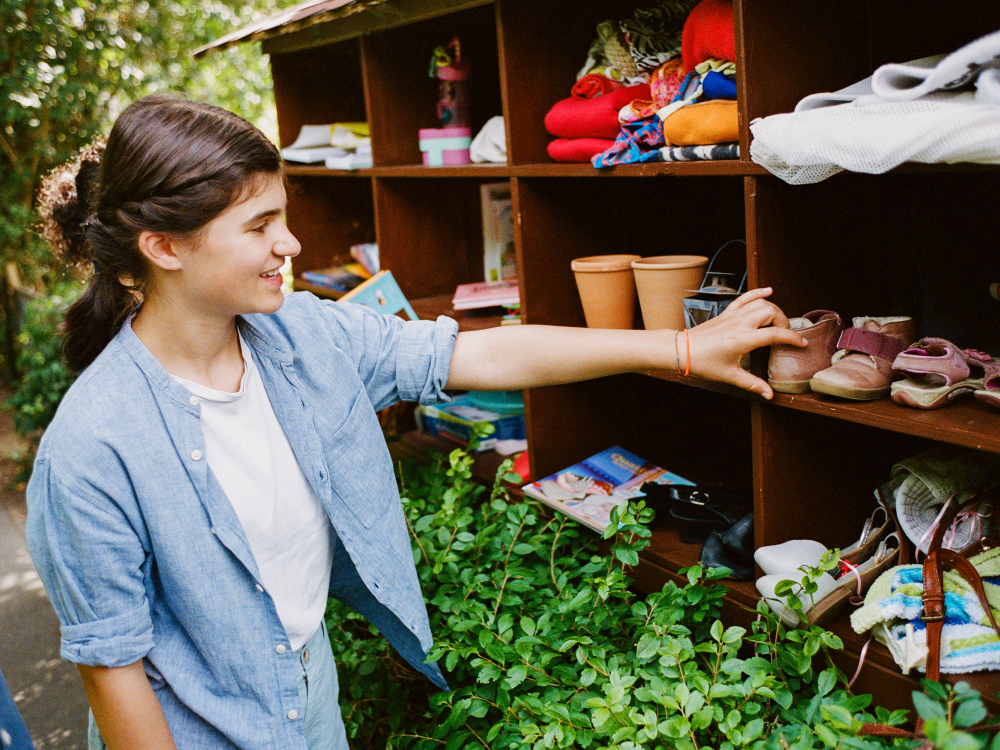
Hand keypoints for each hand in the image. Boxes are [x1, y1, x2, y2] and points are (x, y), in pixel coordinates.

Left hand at [686, 287, 806, 398]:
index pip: (775, 334)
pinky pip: (745, 298)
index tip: (801, 343)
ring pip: (760, 303)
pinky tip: (768, 291)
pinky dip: (757, 293)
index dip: (792, 338)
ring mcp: (733, 316)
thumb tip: (769, 395)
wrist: (683, 350)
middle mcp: (739, 324)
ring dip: (773, 309)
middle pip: (771, 312)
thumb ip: (752, 384)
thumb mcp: (729, 375)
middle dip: (783, 321)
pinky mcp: (727, 313)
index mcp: (742, 340)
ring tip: (777, 322)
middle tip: (783, 335)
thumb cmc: (704, 363)